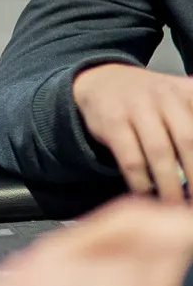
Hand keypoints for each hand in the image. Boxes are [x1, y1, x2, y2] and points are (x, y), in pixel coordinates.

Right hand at [74, 63, 192, 201]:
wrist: (100, 80)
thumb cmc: (149, 100)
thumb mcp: (179, 97)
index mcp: (188, 92)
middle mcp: (165, 96)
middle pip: (188, 141)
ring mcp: (137, 107)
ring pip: (159, 152)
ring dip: (170, 186)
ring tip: (174, 204)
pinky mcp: (113, 122)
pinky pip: (131, 159)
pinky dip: (141, 182)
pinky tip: (147, 194)